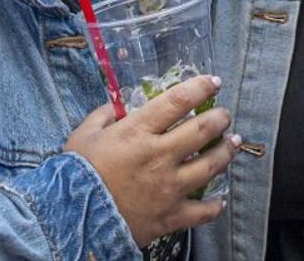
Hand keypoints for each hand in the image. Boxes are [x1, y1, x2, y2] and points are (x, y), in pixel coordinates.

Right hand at [64, 75, 236, 245]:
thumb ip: (103, 116)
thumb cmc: (76, 175)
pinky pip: (202, 211)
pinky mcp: (169, 216)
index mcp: (138, 132)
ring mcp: (168, 187)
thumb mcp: (83, 135)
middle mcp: (159, 156)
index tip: (214, 82)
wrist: (70, 221)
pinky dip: (215, 206)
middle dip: (220, 118)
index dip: (201, 87)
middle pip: (203, 130)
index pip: (178, 100)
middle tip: (225, 115)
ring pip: (211, 166)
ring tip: (234, 143)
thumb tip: (117, 106)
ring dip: (227, 152)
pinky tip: (220, 199)